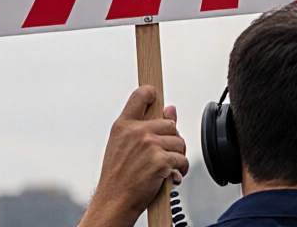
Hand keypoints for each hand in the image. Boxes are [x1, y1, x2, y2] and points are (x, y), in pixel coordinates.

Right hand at [78, 87, 188, 226]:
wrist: (114, 201)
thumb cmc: (118, 176)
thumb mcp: (124, 146)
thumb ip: (146, 126)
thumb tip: (170, 109)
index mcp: (123, 126)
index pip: (140, 96)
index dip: (151, 94)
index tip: (155, 98)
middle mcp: (136, 132)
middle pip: (170, 124)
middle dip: (170, 140)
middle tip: (160, 155)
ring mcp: (149, 145)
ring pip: (179, 142)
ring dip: (176, 157)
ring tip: (163, 168)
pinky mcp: (161, 160)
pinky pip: (182, 160)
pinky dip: (180, 170)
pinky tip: (169, 176)